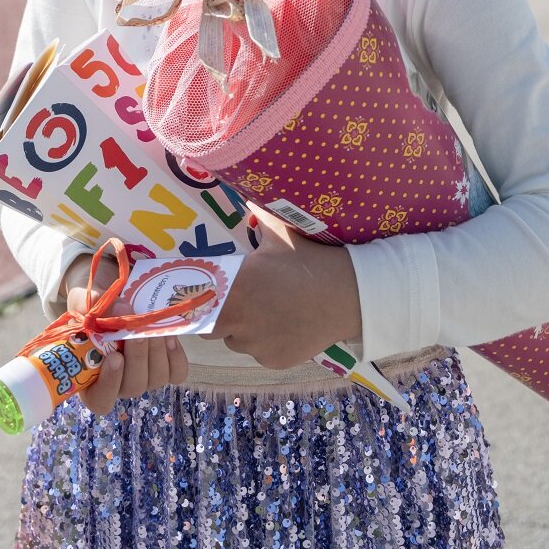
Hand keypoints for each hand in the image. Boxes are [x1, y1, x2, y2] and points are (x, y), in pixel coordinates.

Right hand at [60, 252, 188, 415]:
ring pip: (156, 379)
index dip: (109, 383)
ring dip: (155, 352)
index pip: (101, 399)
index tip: (115, 357)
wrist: (117, 296)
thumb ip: (89, 306)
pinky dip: (175, 355)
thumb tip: (116, 309)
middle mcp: (120, 384)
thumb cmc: (93, 305)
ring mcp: (145, 377)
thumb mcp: (82, 301)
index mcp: (92, 378)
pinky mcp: (166, 367)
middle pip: (133, 386)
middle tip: (135, 329)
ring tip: (152, 325)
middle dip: (137, 357)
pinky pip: (176, 372)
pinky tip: (169, 335)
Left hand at [214, 209, 361, 369]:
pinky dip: (267, 343)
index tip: (209, 291)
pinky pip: (261, 353)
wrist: (348, 294)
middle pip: (214, 327)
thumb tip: (246, 188)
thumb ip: (257, 214)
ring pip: (237, 341)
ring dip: (244, 330)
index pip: (199, 303)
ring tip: (267, 311)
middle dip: (222, 315)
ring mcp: (257, 346)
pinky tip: (285, 325)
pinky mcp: (275, 361)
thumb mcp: (281, 230)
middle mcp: (240, 322)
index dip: (201, 298)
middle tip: (240, 300)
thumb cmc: (310, 258)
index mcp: (235, 288)